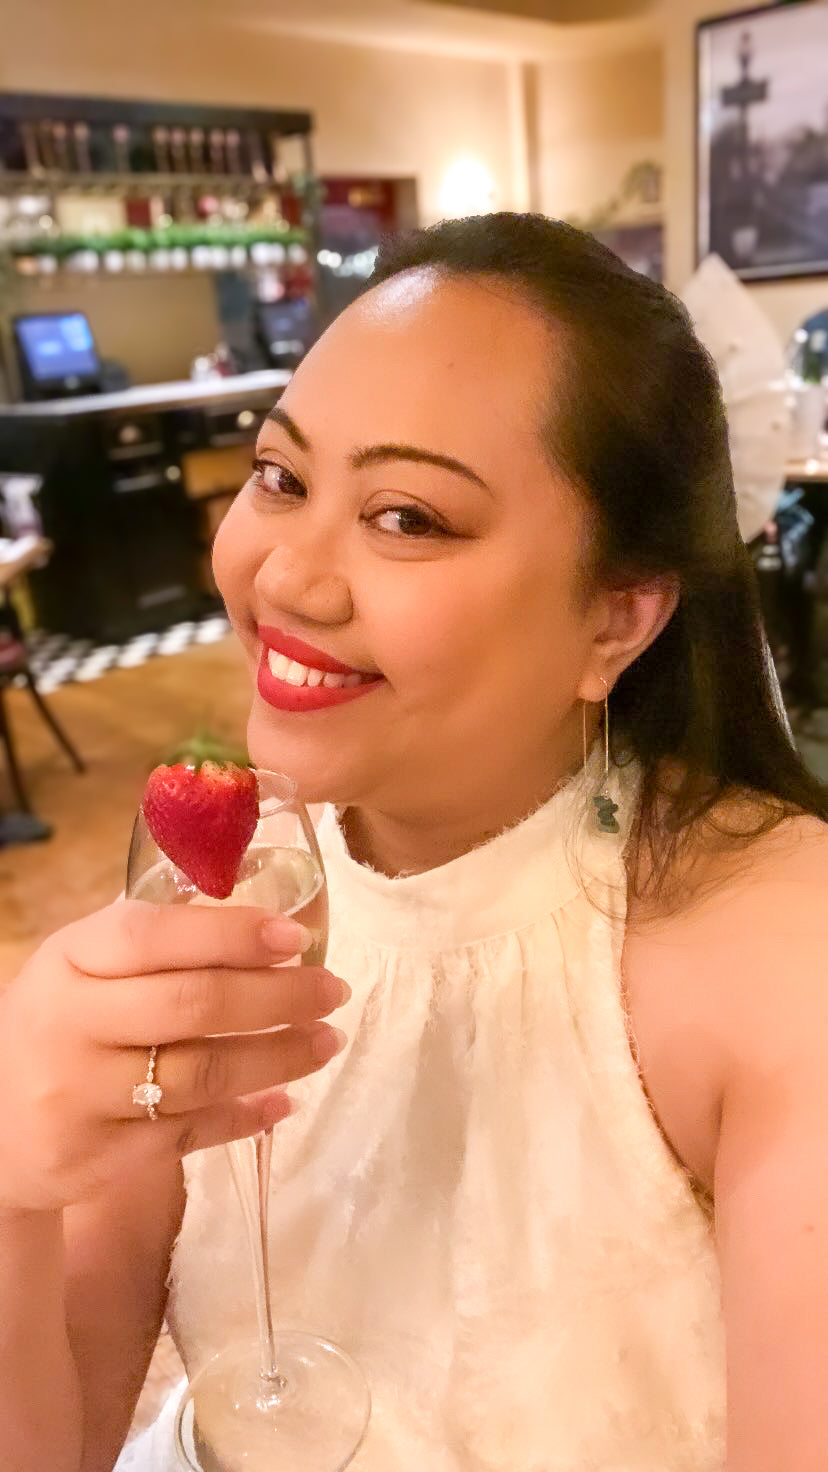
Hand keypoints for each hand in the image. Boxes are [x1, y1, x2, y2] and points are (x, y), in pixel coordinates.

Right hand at [0, 901, 348, 1211]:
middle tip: (334, 991)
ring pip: (202, 1075)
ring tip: (327, 1041)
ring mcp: (83, 1095)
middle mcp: (70, 1023)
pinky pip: (192, 1134)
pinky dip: (246, 1117)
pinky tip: (284, 1102)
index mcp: (69, 959)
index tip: (296, 937)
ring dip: (278, 1058)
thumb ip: (152, 943)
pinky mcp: (100, 1157)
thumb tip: (266, 925)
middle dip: (278, 997)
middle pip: (193, 1005)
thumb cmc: (59, 1025)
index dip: (231, 934)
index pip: (154, 935)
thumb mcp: (81, 968)